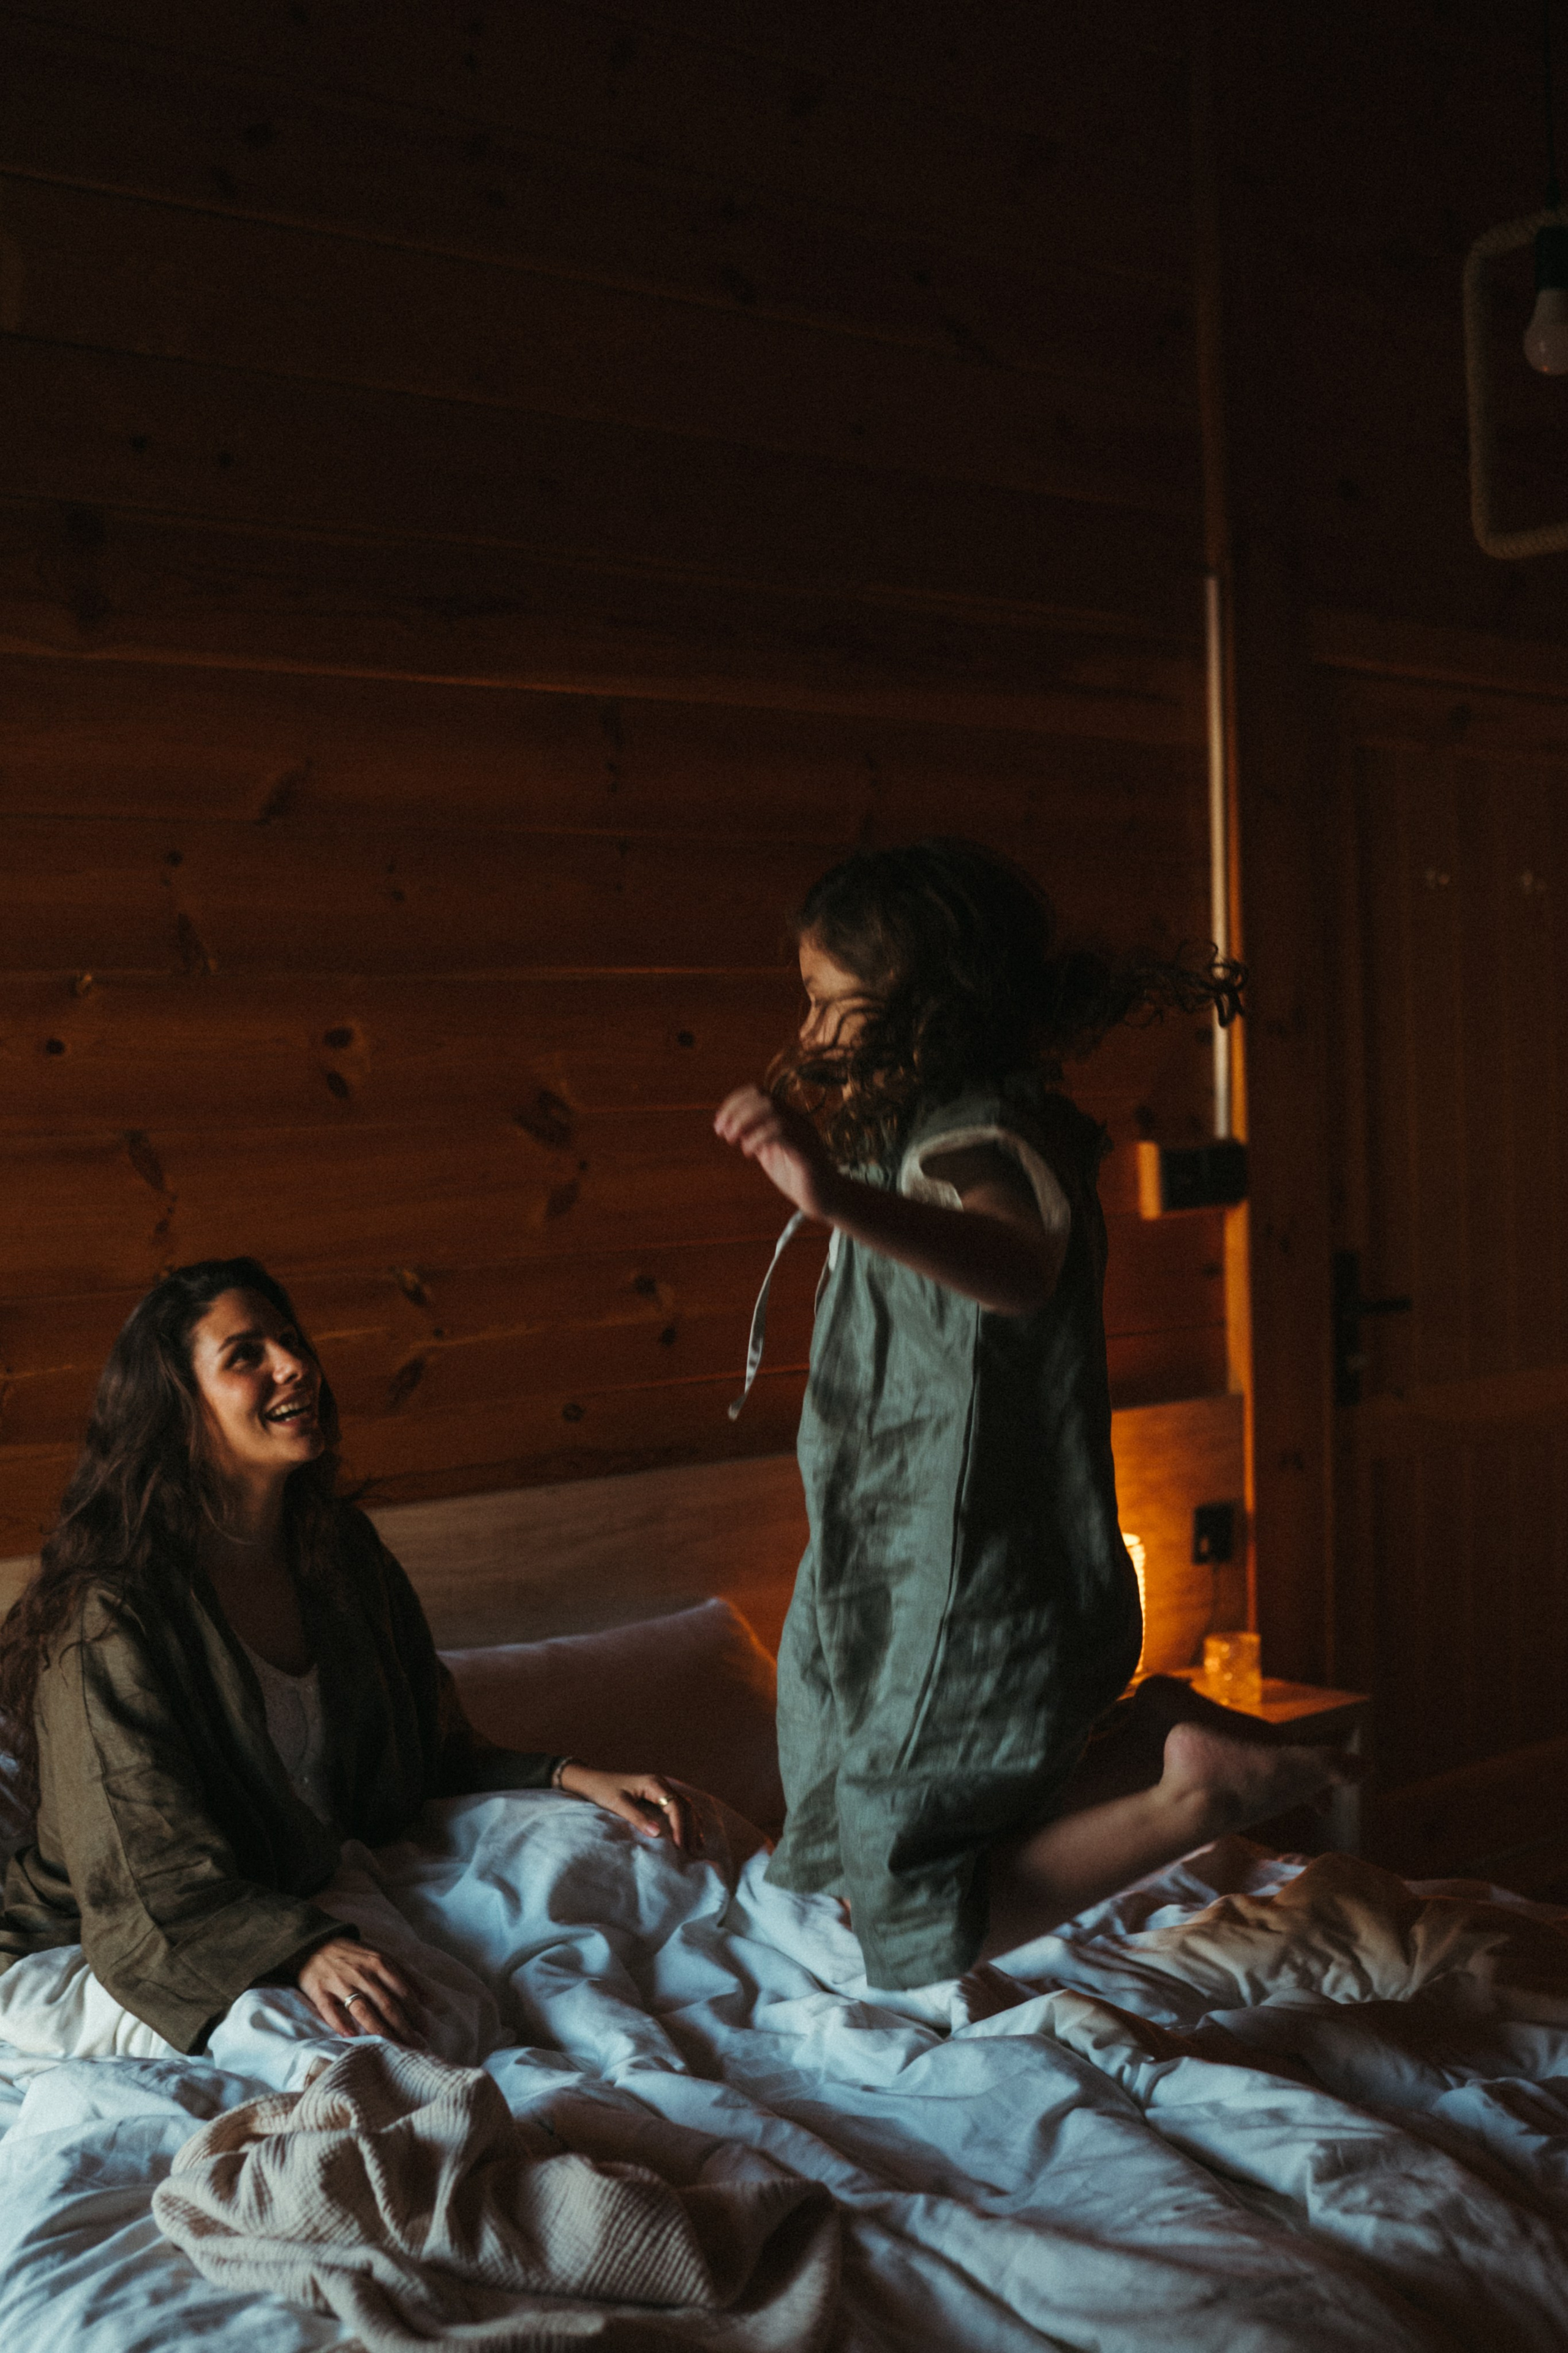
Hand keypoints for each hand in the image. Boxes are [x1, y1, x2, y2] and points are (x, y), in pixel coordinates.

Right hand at [296, 1935, 423, 2045]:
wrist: (314, 1944)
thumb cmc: (354, 1955)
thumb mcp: (382, 1957)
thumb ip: (405, 1976)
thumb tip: (430, 2000)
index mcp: (380, 1964)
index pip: (402, 1992)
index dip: (416, 2013)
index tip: (426, 2032)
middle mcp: (363, 1973)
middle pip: (386, 2004)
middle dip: (403, 2028)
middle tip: (415, 2047)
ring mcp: (340, 1982)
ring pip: (362, 2009)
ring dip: (379, 2030)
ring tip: (392, 2047)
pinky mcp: (319, 1991)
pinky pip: (330, 2009)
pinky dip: (340, 2023)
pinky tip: (351, 2037)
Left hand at [558, 1763, 693, 1850]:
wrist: (591, 1780)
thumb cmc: (602, 1790)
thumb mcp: (618, 1804)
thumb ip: (637, 1818)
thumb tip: (657, 1833)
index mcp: (653, 1783)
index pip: (675, 1806)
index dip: (680, 1826)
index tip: (680, 1846)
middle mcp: (660, 1783)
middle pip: (684, 1806)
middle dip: (690, 1828)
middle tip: (692, 1851)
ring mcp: (660, 1788)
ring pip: (684, 1806)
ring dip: (692, 1825)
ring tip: (697, 1846)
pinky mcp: (656, 1794)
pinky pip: (677, 1807)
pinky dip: (686, 1820)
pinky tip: (689, 1833)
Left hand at [714, 1085, 840, 1219]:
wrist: (823, 1199)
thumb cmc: (796, 1176)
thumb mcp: (769, 1152)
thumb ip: (755, 1137)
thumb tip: (731, 1125)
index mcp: (788, 1117)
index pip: (760, 1093)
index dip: (734, 1103)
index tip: (719, 1123)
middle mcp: (797, 1120)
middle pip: (764, 1098)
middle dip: (736, 1112)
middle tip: (722, 1132)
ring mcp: (804, 1133)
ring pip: (772, 1111)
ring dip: (745, 1122)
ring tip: (732, 1139)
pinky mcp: (807, 1151)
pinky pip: (782, 1132)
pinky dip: (759, 1138)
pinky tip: (750, 1152)